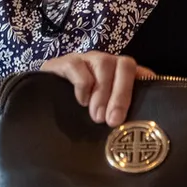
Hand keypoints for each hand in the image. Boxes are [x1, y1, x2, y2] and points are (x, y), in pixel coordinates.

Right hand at [40, 52, 154, 127]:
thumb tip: (138, 128)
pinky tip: (81, 101)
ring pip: (104, 63)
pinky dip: (82, 84)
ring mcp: (87, 59)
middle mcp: (107, 62)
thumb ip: (120, 112)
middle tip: (112, 121)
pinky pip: (77, 65)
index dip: (143, 89)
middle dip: (121, 95)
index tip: (141, 112)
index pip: (140, 72)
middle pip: (125, 65)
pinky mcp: (64, 61)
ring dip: (102, 92)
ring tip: (96, 116)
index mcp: (121, 72)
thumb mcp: (105, 110)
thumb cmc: (82, 107)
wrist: (43, 98)